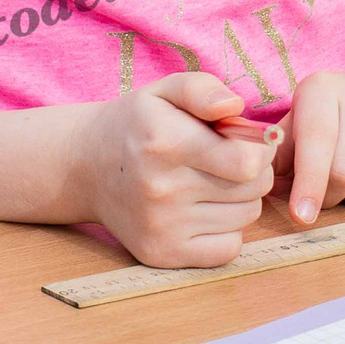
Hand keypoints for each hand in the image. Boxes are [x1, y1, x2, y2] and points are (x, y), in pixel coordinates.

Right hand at [71, 72, 280, 269]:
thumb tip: (235, 107)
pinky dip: (227, 231)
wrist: (84, 167)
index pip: (248, 162)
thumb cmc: (138, 125)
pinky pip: (229, 249)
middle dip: (253, 172)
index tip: (246, 142)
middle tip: (229, 161)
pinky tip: (204, 212)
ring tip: (210, 183)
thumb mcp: (164, 92)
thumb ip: (203, 89)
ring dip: (239, 200)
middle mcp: (161, 189)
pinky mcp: (162, 254)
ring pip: (246, 218)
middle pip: (253, 190)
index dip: (260, 149)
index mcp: (165, 143)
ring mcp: (161, 227)